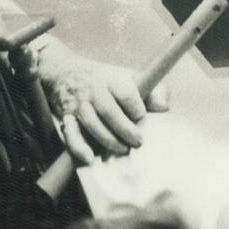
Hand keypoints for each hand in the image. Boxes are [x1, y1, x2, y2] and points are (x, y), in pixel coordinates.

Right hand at [31, 39, 156, 163]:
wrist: (63, 70)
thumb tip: (164, 107)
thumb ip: (150, 91)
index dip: (136, 108)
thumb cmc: (102, 79)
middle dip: (126, 130)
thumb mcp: (126, 77)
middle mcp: (94, 90)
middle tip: (138, 142)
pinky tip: (89, 157)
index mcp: (111, 79)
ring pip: (93, 124)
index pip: (126, 93)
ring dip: (109, 140)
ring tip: (123, 149)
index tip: (141, 117)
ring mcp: (79, 104)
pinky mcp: (66, 117)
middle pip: (109, 111)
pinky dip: (78, 146)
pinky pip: (71, 133)